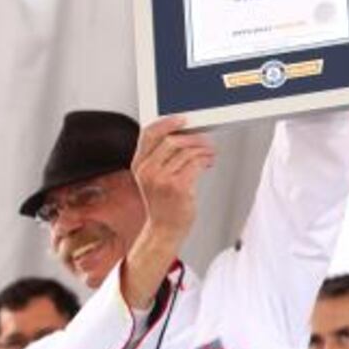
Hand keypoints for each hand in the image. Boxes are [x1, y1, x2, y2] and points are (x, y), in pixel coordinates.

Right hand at [131, 115, 214, 243]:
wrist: (164, 229)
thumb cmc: (163, 203)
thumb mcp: (153, 178)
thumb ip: (160, 157)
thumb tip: (183, 134)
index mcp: (139, 165)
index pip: (148, 134)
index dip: (167, 122)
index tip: (183, 119)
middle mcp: (147, 171)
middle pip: (172, 139)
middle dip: (193, 137)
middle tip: (205, 140)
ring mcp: (162, 179)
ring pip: (187, 151)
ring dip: (203, 149)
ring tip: (210, 152)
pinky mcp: (178, 187)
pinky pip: (195, 163)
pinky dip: (205, 159)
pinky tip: (208, 162)